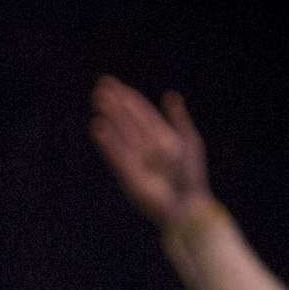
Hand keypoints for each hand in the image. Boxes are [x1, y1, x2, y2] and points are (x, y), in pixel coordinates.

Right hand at [88, 76, 210, 228]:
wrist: (188, 204)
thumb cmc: (191, 175)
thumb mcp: (188, 141)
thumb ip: (177, 119)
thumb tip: (170, 95)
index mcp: (159, 137)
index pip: (141, 113)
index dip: (128, 98)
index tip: (114, 84)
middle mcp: (144, 146)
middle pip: (127, 120)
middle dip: (115, 104)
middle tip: (100, 87)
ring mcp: (134, 160)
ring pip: (120, 133)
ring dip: (110, 117)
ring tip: (98, 100)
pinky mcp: (127, 174)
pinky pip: (116, 154)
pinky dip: (107, 141)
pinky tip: (98, 126)